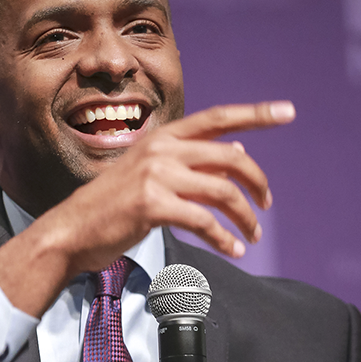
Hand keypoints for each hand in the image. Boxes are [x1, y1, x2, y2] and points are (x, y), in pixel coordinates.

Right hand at [0, 100, 294, 315]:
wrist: (72, 231)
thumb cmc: (111, 206)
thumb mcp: (149, 173)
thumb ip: (191, 162)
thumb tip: (239, 152)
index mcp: (163, 137)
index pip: (218, 118)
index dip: (256, 114)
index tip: (288, 111)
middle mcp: (162, 150)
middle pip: (230, 158)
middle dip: (258, 183)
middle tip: (266, 206)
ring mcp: (156, 175)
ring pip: (223, 192)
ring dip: (245, 217)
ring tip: (252, 235)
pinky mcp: (153, 205)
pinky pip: (204, 221)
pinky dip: (224, 238)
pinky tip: (233, 250)